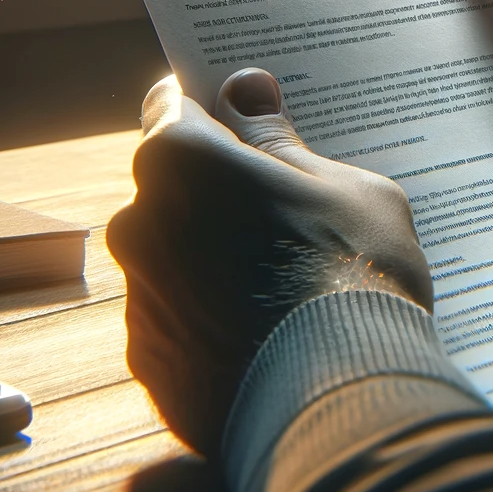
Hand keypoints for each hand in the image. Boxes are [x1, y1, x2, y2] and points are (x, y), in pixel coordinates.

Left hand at [107, 68, 431, 456]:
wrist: (344, 402)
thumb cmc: (352, 269)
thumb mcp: (340, 184)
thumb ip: (278, 139)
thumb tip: (245, 89)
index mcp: (181, 160)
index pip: (172, 104)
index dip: (209, 105)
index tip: (240, 114)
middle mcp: (139, 223)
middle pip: (173, 184)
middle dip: (219, 188)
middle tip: (285, 206)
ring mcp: (140, 299)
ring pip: (175, 254)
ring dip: (214, 255)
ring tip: (285, 280)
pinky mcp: (150, 365)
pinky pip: (179, 318)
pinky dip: (211, 315)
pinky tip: (267, 329)